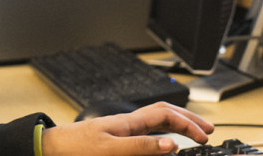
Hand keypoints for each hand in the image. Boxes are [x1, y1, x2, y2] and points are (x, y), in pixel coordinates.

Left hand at [41, 102, 213, 155]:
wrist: (55, 148)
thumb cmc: (78, 148)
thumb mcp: (112, 150)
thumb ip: (142, 146)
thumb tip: (172, 144)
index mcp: (129, 121)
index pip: (166, 114)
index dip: (188, 124)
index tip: (204, 137)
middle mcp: (128, 122)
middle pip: (164, 113)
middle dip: (188, 119)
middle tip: (208, 131)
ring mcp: (123, 129)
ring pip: (156, 120)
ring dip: (177, 125)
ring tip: (193, 134)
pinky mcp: (117, 138)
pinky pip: (145, 131)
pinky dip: (161, 134)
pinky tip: (165, 142)